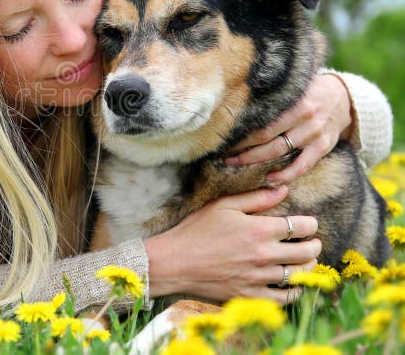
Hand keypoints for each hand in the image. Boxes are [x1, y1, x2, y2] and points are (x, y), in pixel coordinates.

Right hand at [143, 187, 320, 303]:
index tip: (309, 224)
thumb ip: (256, 198)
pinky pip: (284, 298)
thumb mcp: (223, 206)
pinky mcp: (250, 295)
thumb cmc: (196, 230)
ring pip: (300, 275)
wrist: (175, 262)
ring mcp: (258, 277)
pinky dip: (294, 291)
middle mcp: (264, 254)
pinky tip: (293, 285)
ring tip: (305, 262)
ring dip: (308, 267)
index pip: (303, 226)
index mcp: (260, 229)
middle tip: (311, 243)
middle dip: (314, 245)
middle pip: (308, 252)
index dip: (311, 224)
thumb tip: (283, 189)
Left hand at [224, 74, 352, 183]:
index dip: (240, 131)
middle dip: (242, 148)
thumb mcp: (294, 87)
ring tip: (235, 165)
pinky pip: (303, 165)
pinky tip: (271, 180)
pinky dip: (287, 174)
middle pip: (266, 137)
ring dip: (255, 160)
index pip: (261, 119)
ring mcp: (314, 133)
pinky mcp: (323, 146)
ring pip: (279, 151)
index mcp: (293, 101)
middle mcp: (304, 117)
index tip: (222, 136)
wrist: (345, 98)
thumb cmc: (310, 91)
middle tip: (222, 155)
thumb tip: (239, 98)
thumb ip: (273, 95)